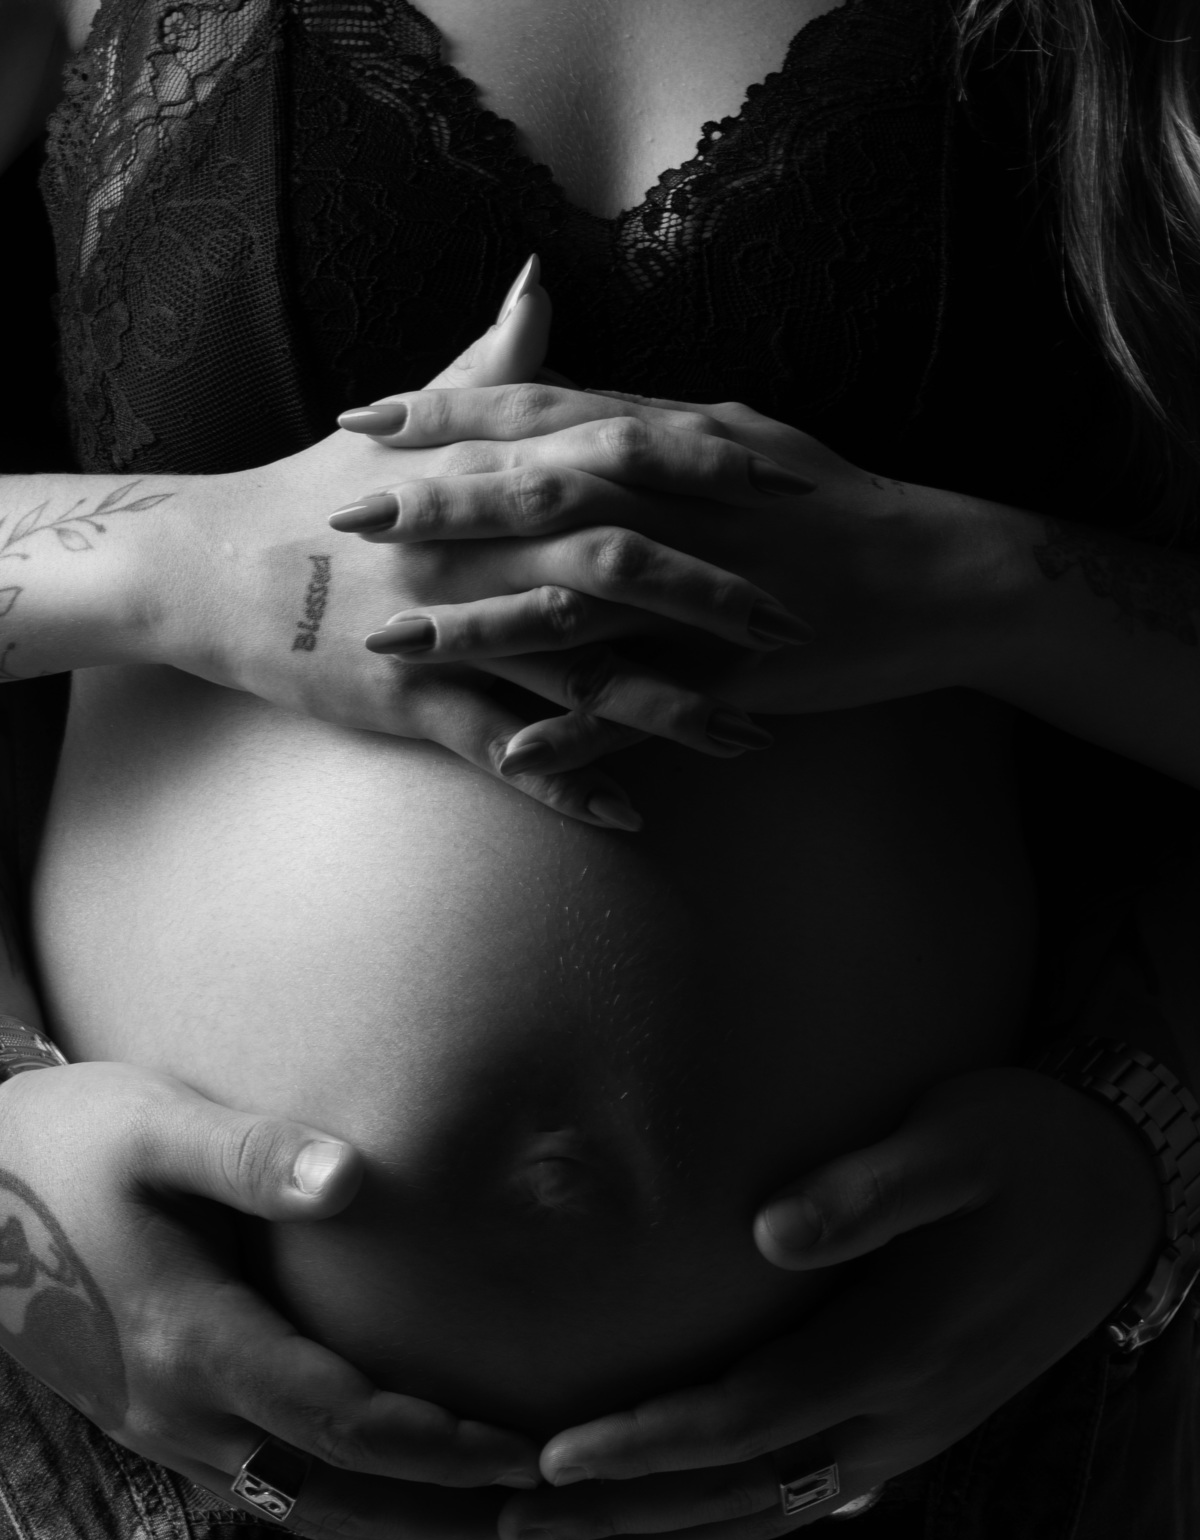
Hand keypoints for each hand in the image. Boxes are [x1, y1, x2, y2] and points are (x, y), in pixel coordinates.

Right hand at [0, 1061, 535, 1539]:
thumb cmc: (65, 1146)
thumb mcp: (150, 1127)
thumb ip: (249, 1154)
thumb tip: (350, 1175)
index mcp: (193, 1341)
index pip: (341, 1423)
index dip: (440, 1446)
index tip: (526, 1450)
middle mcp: (181, 1411)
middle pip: (337, 1495)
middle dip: (446, 1517)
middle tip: (551, 1529)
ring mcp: (165, 1432)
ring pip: (304, 1511)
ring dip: (405, 1534)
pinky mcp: (160, 1426)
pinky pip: (269, 1497)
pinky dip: (349, 1517)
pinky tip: (400, 1522)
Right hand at [150, 263, 794, 827]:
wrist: (211, 567)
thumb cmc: (319, 489)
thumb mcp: (405, 422)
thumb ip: (493, 363)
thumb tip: (542, 279)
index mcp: (488, 468)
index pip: (618, 455)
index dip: (711, 470)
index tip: (796, 484)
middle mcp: (475, 542)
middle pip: (618, 563)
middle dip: (716, 595)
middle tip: (799, 622)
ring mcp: (444, 624)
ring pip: (579, 670)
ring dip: (672, 707)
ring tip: (755, 734)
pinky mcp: (410, 698)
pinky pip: (504, 749)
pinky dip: (568, 784)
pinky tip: (635, 816)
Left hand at [337, 377, 1010, 771]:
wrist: (943, 574)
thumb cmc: (832, 503)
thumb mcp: (739, 437)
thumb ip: (648, 419)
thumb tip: (572, 392)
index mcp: (674, 440)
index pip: (542, 414)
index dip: (448, 413)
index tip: (363, 416)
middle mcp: (679, 504)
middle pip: (540, 497)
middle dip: (439, 509)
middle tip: (346, 519)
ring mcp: (705, 589)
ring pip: (575, 605)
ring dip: (480, 626)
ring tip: (394, 649)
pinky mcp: (733, 669)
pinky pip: (644, 708)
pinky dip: (579, 735)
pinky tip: (511, 758)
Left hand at [495, 1069, 1160, 1539]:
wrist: (1120, 1197)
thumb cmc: (1025, 1150)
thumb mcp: (958, 1140)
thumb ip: (869, 1189)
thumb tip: (768, 1232)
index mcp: (897, 1345)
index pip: (745, 1421)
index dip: (644, 1444)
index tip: (549, 1456)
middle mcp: (899, 1413)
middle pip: (743, 1492)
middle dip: (627, 1512)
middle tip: (514, 1527)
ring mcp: (909, 1434)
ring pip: (772, 1513)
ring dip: (667, 1536)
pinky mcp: (912, 1430)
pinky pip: (808, 1502)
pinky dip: (732, 1529)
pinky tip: (676, 1539)